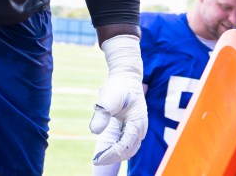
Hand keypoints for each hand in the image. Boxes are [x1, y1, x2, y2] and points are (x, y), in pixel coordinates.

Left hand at [90, 35, 146, 166]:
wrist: (127, 76)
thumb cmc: (118, 86)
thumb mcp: (108, 97)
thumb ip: (102, 113)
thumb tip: (94, 131)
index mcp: (137, 122)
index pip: (125, 146)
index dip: (111, 154)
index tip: (96, 159)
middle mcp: (140, 128)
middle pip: (129, 151)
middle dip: (112, 157)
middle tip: (95, 160)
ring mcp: (138, 128)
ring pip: (129, 149)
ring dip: (115, 155)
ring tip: (98, 157)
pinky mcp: (133, 127)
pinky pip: (126, 143)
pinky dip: (117, 149)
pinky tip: (104, 150)